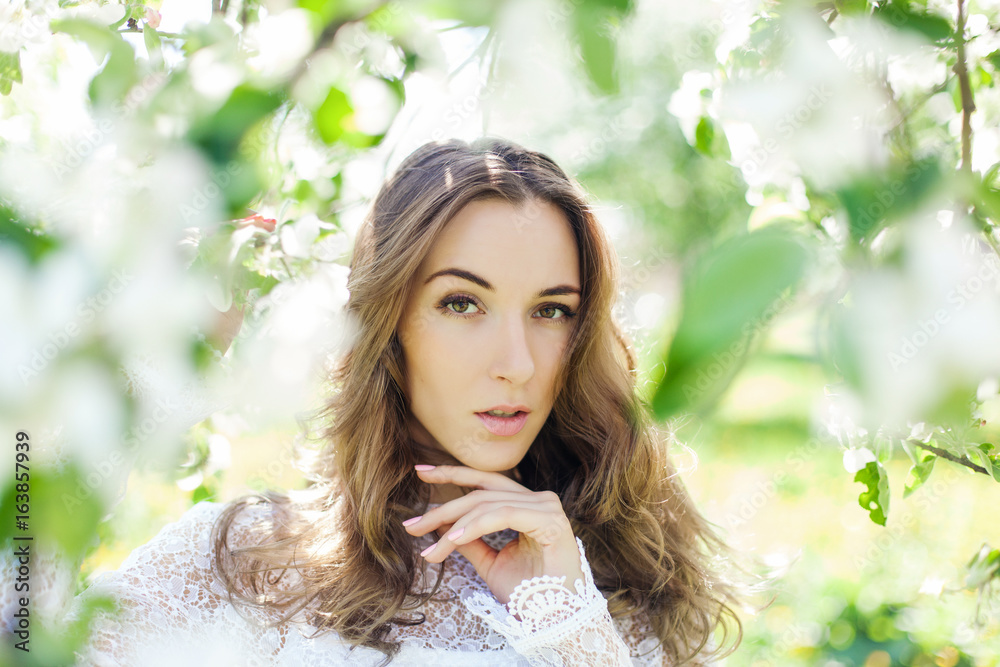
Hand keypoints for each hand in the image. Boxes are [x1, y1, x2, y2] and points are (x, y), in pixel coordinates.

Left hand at [402, 464, 585, 610]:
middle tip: (412, 525)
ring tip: (429, 548)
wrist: (556, 620)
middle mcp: (539, 500)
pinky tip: (453, 539)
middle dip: (442, 507)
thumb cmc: (529, 594)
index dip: (452, 474)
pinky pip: (503, 515)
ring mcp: (547, 507)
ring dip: (453, 525)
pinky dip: (475, 526)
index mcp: (527, 505)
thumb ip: (469, 540)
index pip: (485, 483)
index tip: (420, 472)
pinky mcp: (551, 521)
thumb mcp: (490, 563)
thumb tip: (440, 523)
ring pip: (488, 504)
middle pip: (482, 492)